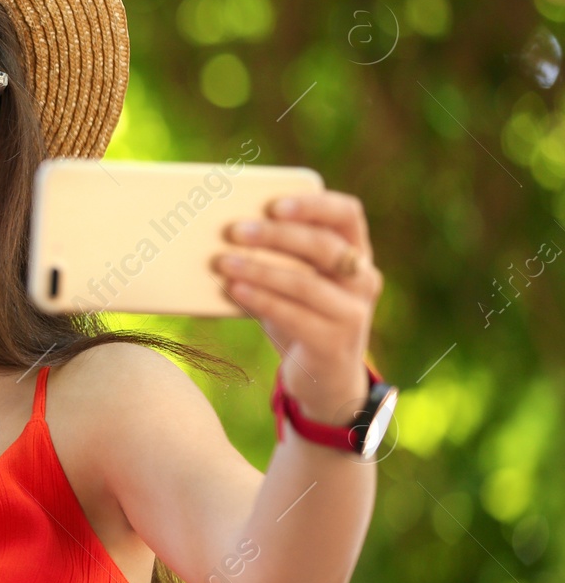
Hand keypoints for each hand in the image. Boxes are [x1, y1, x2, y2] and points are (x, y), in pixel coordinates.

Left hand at [216, 190, 382, 425]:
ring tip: (223, 262)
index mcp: (356, 252)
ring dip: (260, 269)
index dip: (313, 204)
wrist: (323, 378)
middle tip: (233, 231)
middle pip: (323, 246)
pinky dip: (261, 300)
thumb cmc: (300, 315)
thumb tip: (220, 232)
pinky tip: (234, 291)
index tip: (274, 204)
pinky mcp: (335, 342)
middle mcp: (363, 279)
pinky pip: (294, 316)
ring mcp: (353, 312)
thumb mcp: (295, 281)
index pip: (346, 214)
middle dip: (276, 236)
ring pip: (306, 283)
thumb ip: (276, 255)